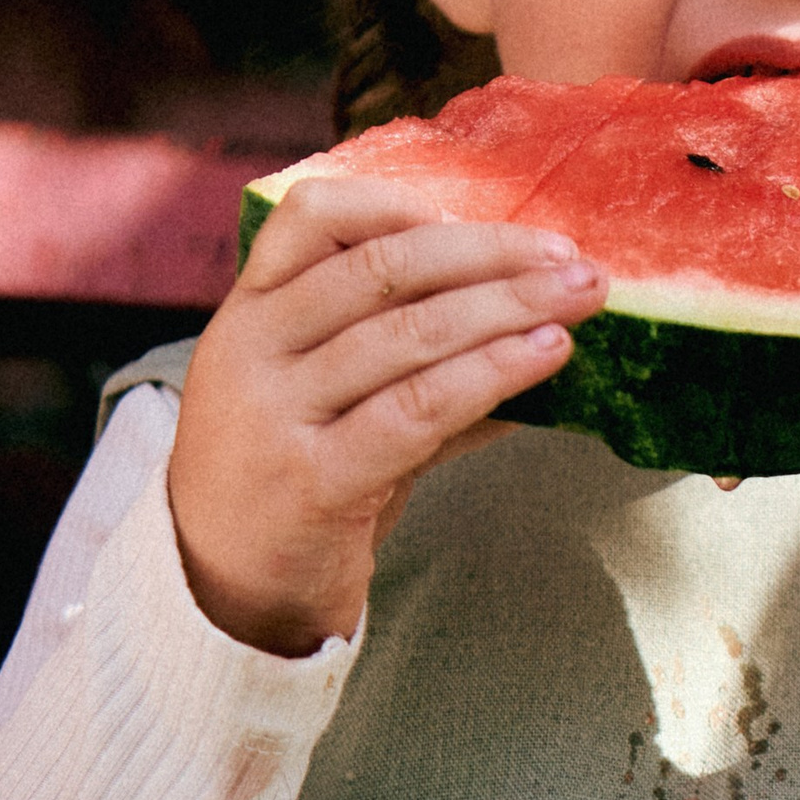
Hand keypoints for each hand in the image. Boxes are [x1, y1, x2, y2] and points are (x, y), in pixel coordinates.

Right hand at [169, 179, 606, 653]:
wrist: (221, 596)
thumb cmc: (293, 486)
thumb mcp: (333, 402)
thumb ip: (409, 357)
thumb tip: (532, 314)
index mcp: (249, 312)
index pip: (313, 217)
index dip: (402, 203)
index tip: (479, 215)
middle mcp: (250, 350)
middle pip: (382, 268)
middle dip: (490, 254)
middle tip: (571, 257)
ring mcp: (275, 416)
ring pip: (409, 334)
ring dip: (509, 309)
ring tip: (578, 300)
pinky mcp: (313, 481)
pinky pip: (418, 410)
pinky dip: (491, 374)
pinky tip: (545, 359)